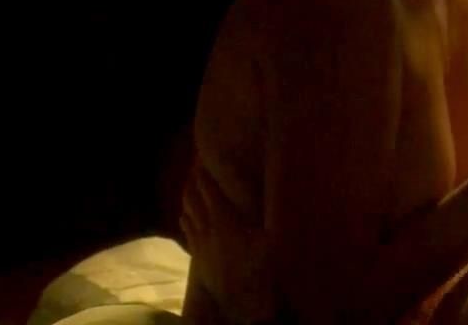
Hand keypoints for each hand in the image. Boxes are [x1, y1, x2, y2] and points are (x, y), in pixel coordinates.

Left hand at [181, 161, 278, 322]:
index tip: (202, 164)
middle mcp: (208, 229)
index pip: (210, 193)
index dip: (205, 178)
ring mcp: (201, 244)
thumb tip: (283, 193)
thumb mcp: (272, 238)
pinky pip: (188, 233)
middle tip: (193, 171)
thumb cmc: (260, 268)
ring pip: (188, 216)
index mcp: (226, 221)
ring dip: (187, 200)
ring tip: (186, 188)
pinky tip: (184, 216)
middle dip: (193, 185)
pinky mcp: (198, 258)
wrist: (243, 303)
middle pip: (195, 202)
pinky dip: (185, 220)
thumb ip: (271, 214)